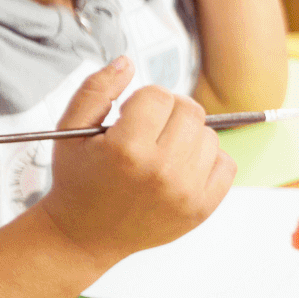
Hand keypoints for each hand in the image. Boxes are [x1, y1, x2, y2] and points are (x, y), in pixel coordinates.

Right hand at [37, 57, 236, 267]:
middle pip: (190, 111)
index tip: (130, 116)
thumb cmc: (78, 179)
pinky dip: (209, 160)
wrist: (84, 235)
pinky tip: (181, 167)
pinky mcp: (202, 209)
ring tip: (161, 151)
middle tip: (149, 130)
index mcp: (126, 149)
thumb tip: (127, 62)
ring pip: (210, 136)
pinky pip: (226, 164)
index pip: (159, 96)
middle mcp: (161, 171)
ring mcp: (185, 192)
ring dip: (188, 136)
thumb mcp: (71, 130)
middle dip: (169, 112)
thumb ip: (96, 89)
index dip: (143, 100)